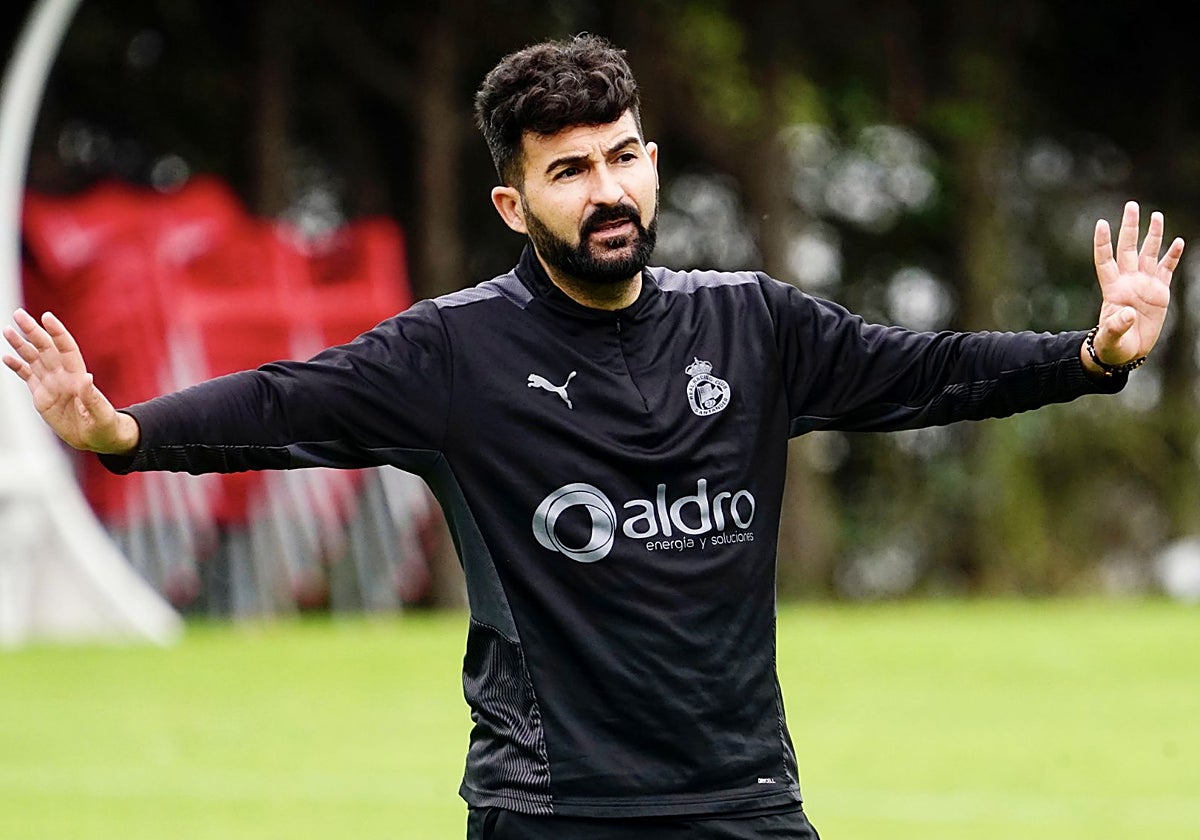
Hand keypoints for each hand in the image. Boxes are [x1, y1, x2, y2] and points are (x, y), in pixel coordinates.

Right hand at [2, 309, 138, 453]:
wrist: (96, 439)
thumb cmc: (104, 426)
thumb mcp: (101, 414)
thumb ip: (92, 397)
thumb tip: (87, 377)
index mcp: (78, 377)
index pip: (66, 348)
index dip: (57, 333)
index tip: (46, 317)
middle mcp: (63, 377)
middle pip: (45, 348)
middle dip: (32, 331)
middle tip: (18, 314)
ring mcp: (51, 385)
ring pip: (33, 359)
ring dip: (20, 345)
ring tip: (7, 330)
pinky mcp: (42, 396)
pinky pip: (27, 376)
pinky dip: (17, 366)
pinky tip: (7, 356)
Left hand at [1089, 200, 1184, 369]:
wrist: (1127, 351)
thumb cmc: (1113, 344)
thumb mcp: (1111, 338)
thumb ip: (1116, 326)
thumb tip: (1128, 314)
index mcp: (1112, 289)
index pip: (1105, 259)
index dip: (1103, 242)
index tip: (1101, 223)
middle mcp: (1128, 281)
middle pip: (1128, 248)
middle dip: (1130, 227)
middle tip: (1132, 205)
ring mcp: (1144, 284)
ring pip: (1149, 253)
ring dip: (1152, 235)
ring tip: (1155, 215)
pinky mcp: (1160, 292)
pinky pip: (1167, 269)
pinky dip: (1172, 256)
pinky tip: (1178, 242)